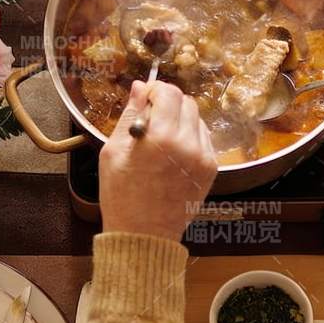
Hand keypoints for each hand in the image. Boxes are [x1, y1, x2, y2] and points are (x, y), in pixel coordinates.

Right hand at [99, 80, 217, 241]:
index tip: (145, 99)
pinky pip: (204, 139)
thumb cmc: (121, 195)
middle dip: (169, 103)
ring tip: (162, 139)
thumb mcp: (113, 151)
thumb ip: (130, 115)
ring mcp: (203, 157)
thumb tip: (138, 87)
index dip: (155, 90)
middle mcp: (187, 143)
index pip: (168, 92)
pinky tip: (173, 153)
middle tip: (152, 118)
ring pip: (197, 119)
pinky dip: (190, 137)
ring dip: (180, 120)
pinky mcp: (210, 169)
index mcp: (161, 136)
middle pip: (186, 102)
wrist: (144, 235)